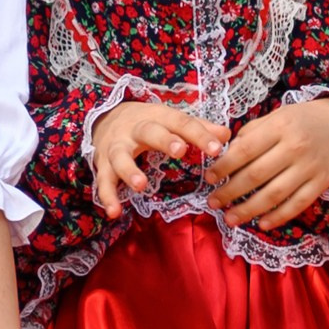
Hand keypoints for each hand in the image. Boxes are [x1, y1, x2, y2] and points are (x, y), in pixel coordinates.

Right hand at [88, 100, 229, 218]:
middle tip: (179, 150)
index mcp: (158, 117)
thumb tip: (227, 134)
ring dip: (130, 171)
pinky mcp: (102, 164)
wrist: (103, 118)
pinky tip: (114, 212)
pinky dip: (107, 196)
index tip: (217, 149)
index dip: (199, 135)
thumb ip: (198, 128)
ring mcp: (116, 147)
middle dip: (163, 140)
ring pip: (120, 157)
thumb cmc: (148, 123)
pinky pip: (103, 181)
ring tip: (141, 186)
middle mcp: (135, 129)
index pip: (181, 123)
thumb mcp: (170, 121)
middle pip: (149, 132)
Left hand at [205, 98, 328, 227]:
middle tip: (212, 202)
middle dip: (230, 192)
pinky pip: (298, 204)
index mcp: (279, 127)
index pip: (245, 150)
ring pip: (275, 194)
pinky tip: (261, 224)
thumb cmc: (300, 121)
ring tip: (230, 218)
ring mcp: (310, 167)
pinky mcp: (322, 183)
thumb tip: (224, 156)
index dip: (224, 167)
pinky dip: (278, 216)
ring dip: (249, 209)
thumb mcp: (276, 117)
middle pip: (256, 175)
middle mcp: (295, 147)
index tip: (208, 178)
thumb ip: (250, 134)